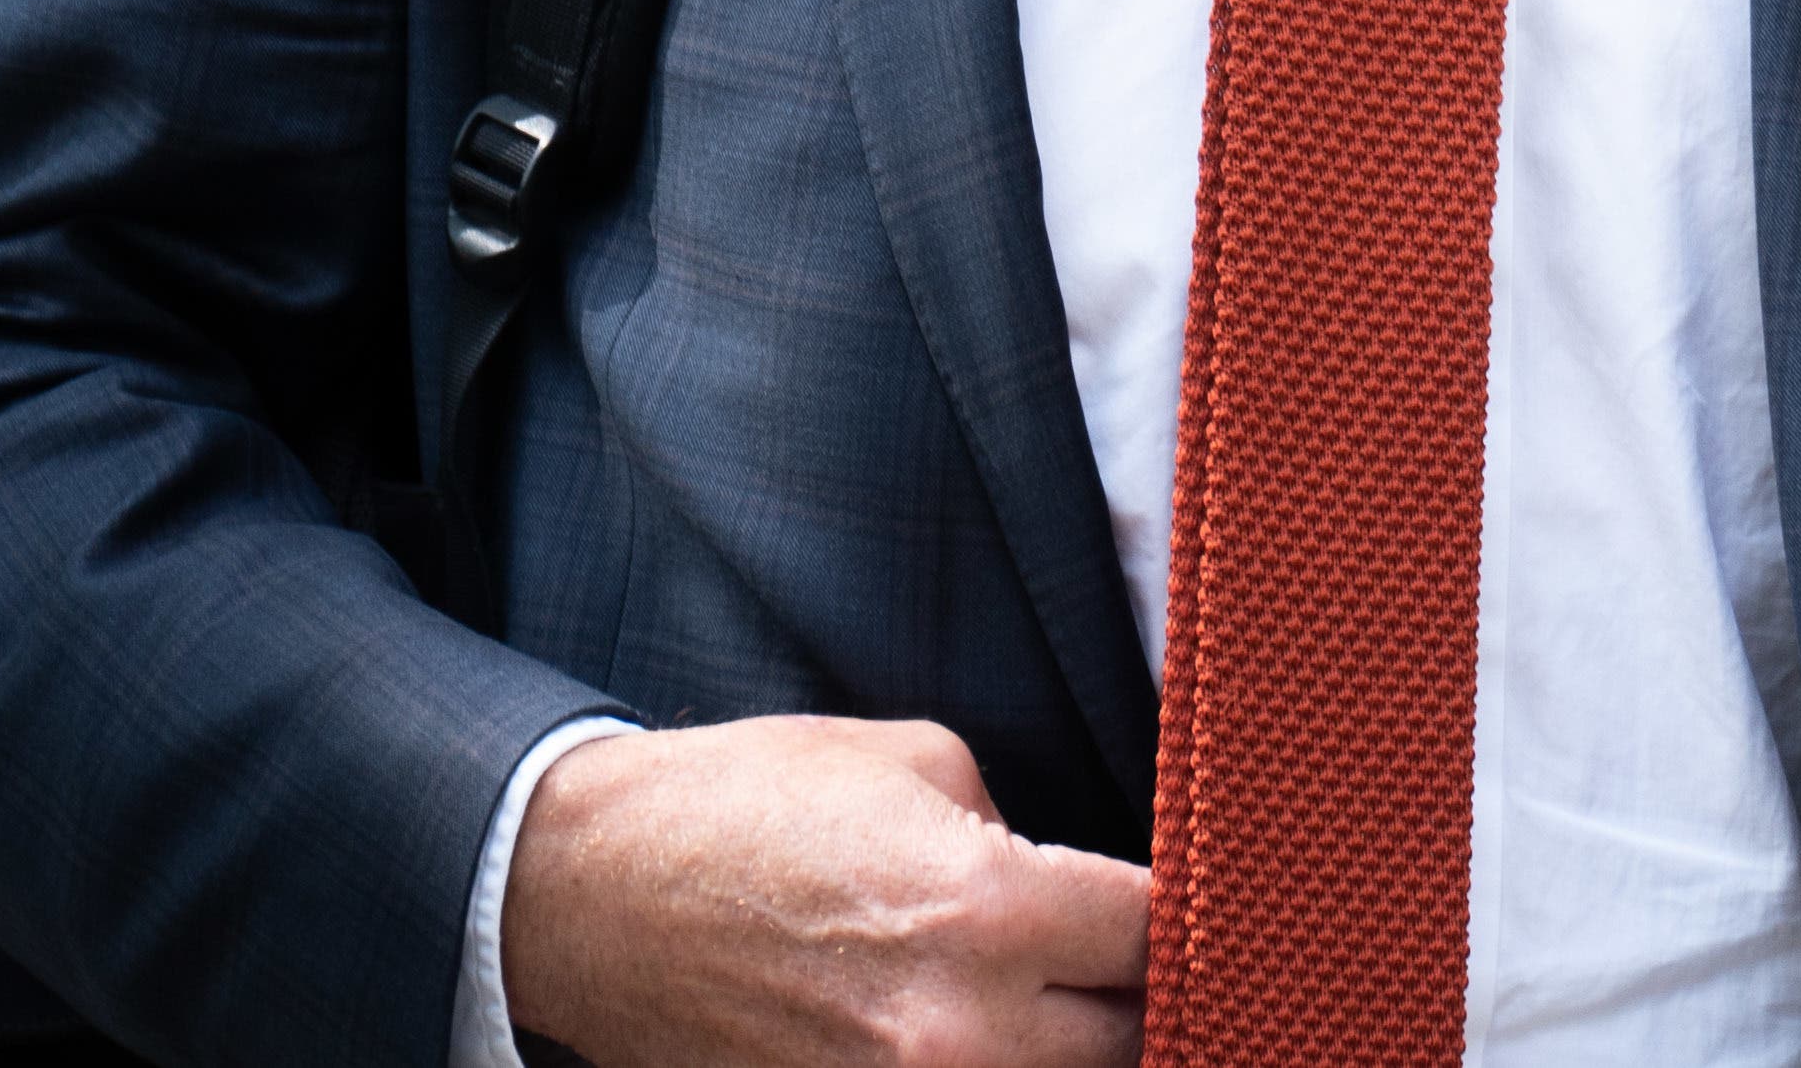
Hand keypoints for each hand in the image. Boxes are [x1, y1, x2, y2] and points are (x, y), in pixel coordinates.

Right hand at [504, 715, 1147, 1066]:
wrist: (595, 892)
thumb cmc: (750, 805)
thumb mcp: (919, 763)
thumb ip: (1024, 834)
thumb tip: (1082, 888)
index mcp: (986, 910)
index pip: (1160, 937)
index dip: (1190, 914)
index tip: (1204, 900)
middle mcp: (959, 1028)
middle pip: (1136, 1044)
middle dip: (1150, 999)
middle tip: (1139, 962)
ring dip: (1079, 1048)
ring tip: (1072, 1000)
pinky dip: (1000, 1066)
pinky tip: (1001, 1034)